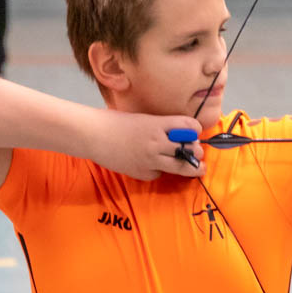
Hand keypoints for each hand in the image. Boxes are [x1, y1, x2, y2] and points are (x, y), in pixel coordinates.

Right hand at [90, 111, 205, 179]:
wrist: (92, 135)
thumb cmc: (115, 122)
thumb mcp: (143, 118)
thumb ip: (161, 126)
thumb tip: (181, 134)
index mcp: (157, 124)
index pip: (188, 126)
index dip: (195, 130)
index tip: (196, 133)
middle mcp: (156, 142)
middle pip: (189, 150)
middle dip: (197, 151)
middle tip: (198, 152)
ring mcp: (149, 160)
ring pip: (180, 167)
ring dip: (191, 167)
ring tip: (199, 168)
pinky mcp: (141, 173)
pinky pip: (158, 174)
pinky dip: (159, 170)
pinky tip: (152, 164)